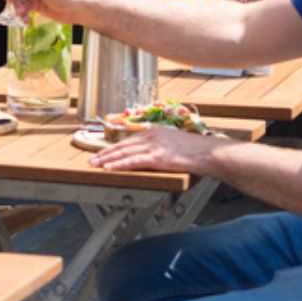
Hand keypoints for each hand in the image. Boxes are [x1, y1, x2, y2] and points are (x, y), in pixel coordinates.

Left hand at [89, 127, 226, 175]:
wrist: (209, 153)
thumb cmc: (197, 152)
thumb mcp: (176, 144)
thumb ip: (163, 148)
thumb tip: (155, 156)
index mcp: (156, 132)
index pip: (130, 139)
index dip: (115, 147)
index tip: (104, 152)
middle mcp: (152, 136)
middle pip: (123, 144)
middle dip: (106, 153)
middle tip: (93, 159)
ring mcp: (154, 146)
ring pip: (124, 152)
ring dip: (107, 159)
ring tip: (95, 165)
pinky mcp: (156, 157)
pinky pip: (132, 161)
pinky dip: (119, 165)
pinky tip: (109, 169)